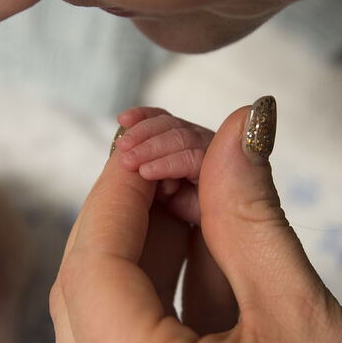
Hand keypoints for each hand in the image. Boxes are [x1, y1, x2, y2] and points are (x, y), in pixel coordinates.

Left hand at [51, 104, 341, 342]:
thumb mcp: (304, 311)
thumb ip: (247, 209)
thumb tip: (232, 129)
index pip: (93, 267)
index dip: (118, 187)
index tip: (149, 133)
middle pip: (88, 288)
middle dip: (131, 208)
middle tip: (180, 154)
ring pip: (105, 313)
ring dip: (147, 242)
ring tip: (198, 188)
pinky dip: (161, 285)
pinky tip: (199, 237)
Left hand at [115, 106, 213, 224]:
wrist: (212, 226)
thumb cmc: (184, 204)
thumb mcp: (156, 182)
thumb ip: (144, 165)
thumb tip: (124, 157)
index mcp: (184, 138)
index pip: (164, 119)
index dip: (143, 116)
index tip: (122, 119)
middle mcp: (200, 139)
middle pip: (170, 125)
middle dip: (142, 133)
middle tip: (122, 146)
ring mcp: (212, 150)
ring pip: (179, 138)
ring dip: (149, 149)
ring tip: (128, 162)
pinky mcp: (220, 167)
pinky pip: (190, 160)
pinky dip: (166, 165)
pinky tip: (147, 172)